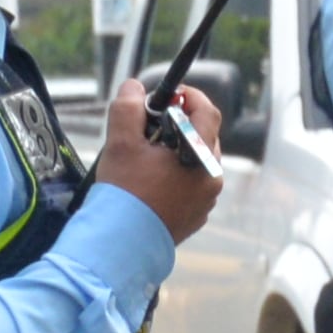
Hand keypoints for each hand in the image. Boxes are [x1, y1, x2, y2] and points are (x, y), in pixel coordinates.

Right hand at [97, 79, 222, 242]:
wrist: (122, 244)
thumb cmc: (124, 192)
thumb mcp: (120, 142)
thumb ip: (128, 108)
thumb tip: (134, 88)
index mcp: (202, 157)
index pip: (208, 112)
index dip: (188, 96)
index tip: (168, 96)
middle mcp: (212, 179)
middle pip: (202, 136)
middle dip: (178, 124)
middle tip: (148, 125)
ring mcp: (206, 200)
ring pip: (195, 161)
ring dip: (175, 150)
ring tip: (144, 155)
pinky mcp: (196, 216)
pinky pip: (190, 185)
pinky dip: (174, 174)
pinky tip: (148, 181)